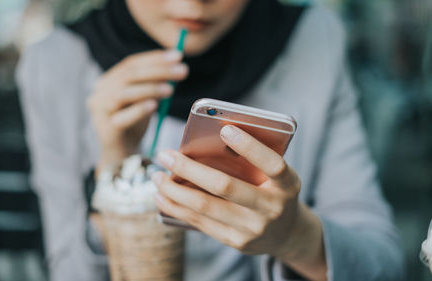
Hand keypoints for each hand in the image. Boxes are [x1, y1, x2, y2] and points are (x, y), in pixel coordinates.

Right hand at [87, 50, 188, 168]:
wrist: (122, 155)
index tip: (178, 56)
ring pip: (123, 94)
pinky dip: (139, 110)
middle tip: (182, 71)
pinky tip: (154, 105)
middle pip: (128, 76)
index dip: (154, 58)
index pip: (130, 64)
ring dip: (150, 89)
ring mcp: (100, 112)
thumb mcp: (145, 99)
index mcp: (108, 81)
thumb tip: (176, 65)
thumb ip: (154, 83)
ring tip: (170, 89)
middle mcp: (99, 93)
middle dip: (158, 71)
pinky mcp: (106, 130)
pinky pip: (122, 118)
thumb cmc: (134, 124)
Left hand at [152, 125, 326, 280]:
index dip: (250, 147)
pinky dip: (177, 208)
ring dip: (174, 190)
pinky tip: (162, 196)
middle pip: (225, 186)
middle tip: (164, 154)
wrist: (286, 233)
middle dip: (189, 169)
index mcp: (287, 184)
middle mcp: (273, 208)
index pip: (272, 164)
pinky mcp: (237, 242)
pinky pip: (201, 223)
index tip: (225, 129)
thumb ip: (252, 160)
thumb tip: (205, 141)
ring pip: (205, 207)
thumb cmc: (273, 190)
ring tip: (156, 176)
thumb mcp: (276, 175)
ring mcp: (254, 228)